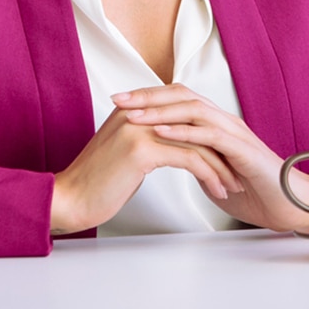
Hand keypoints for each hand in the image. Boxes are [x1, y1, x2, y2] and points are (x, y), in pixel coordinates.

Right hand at [49, 90, 243, 234]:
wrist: (69, 198)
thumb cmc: (97, 183)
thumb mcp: (125, 151)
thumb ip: (147, 139)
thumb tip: (174, 145)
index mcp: (134, 109)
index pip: (184, 114)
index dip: (208, 134)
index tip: (226, 155)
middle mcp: (138, 113)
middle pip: (195, 124)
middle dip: (221, 149)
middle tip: (239, 168)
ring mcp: (140, 128)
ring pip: (197, 142)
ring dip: (220, 165)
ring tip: (234, 184)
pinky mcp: (142, 150)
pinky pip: (190, 158)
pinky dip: (209, 175)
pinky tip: (218, 190)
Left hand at [112, 84, 308, 231]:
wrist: (287, 206)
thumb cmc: (255, 192)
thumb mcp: (212, 175)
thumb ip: (194, 162)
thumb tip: (172, 160)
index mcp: (215, 125)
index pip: (177, 100)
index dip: (147, 99)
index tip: (118, 101)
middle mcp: (224, 122)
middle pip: (181, 96)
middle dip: (147, 97)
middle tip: (118, 98)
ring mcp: (234, 132)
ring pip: (193, 110)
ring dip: (160, 111)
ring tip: (133, 114)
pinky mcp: (242, 148)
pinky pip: (209, 134)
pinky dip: (184, 131)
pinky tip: (163, 132)